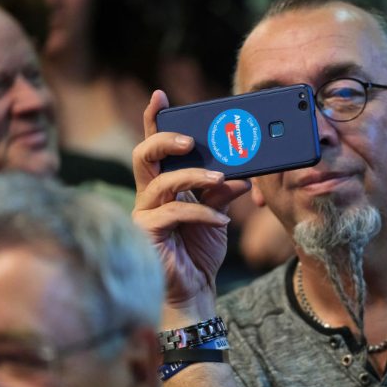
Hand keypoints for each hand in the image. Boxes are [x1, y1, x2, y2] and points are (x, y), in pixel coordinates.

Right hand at [132, 91, 250, 319]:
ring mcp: (143, 215)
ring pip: (161, 183)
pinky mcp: (146, 234)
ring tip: (221, 180)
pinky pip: (174, 214)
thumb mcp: (216, 215)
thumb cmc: (198, 251)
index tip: (160, 96)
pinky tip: (223, 221)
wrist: (195, 291)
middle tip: (191, 140)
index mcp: (162, 185)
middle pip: (143, 156)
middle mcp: (147, 196)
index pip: (155, 148)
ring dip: (194, 177)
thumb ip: (222, 192)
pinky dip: (203, 214)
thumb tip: (243, 172)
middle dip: (165, 140)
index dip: (154, 121)